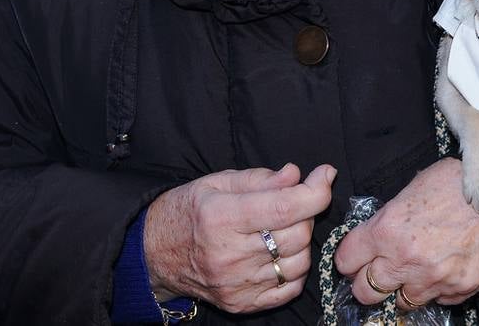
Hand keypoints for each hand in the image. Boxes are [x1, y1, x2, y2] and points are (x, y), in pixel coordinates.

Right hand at [144, 162, 335, 313]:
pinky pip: (289, 289)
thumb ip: (260, 178)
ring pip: (298, 262)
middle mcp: (229, 254)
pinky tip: (280, 254)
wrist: (154, 254)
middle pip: (297, 235)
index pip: (286, 207)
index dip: (315, 190)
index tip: (324, 175)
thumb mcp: (217, 182)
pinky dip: (295, 269)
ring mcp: (235, 283)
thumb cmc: (189, 211)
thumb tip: (297, 175)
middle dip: (306, 213)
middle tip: (293, 203)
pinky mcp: (241, 303)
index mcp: (222, 216)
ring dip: (301, 242)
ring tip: (282, 229)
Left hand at [336, 158, 478, 307]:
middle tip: (379, 271)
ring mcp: (433, 279)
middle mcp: (406, 260)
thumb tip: (377, 231)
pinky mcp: (459, 289)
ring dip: (404, 287)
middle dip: (368, 281)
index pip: (346, 260)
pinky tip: (444, 269)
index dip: (350, 257)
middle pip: (365, 292)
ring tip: (416, 270)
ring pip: (401, 302)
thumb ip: (391, 215)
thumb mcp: (415, 186)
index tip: (356, 257)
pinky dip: (437, 289)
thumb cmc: (459, 183)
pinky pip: (437, 300)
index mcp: (388, 230)